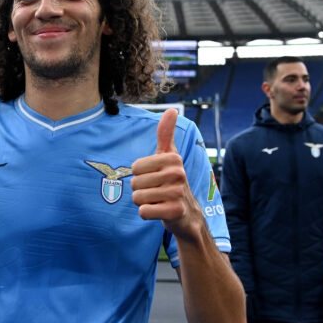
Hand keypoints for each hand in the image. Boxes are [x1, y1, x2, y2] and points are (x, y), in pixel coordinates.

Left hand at [131, 110, 200, 240]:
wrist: (187, 212)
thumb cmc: (172, 181)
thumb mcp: (169, 156)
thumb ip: (166, 134)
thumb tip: (171, 110)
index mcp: (174, 158)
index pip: (136, 167)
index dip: (140, 175)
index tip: (155, 178)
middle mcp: (178, 174)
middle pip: (135, 183)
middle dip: (141, 190)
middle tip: (156, 192)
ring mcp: (177, 193)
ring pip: (138, 198)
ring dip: (143, 202)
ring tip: (158, 201)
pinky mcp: (175, 212)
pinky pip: (144, 211)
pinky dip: (147, 213)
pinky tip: (160, 211)